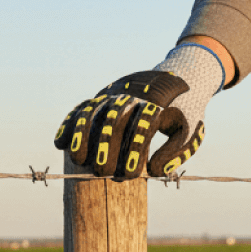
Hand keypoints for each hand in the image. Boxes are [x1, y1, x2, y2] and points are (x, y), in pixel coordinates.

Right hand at [54, 43, 224, 180]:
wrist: (180, 77)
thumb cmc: (185, 112)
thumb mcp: (191, 130)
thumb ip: (177, 151)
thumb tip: (155, 172)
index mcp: (156, 106)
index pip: (142, 128)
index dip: (134, 151)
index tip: (130, 175)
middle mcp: (132, 98)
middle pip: (114, 122)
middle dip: (105, 147)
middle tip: (102, 172)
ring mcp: (114, 96)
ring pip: (93, 113)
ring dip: (82, 137)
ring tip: (77, 161)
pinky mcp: (103, 97)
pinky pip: (82, 110)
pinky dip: (69, 125)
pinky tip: (59, 143)